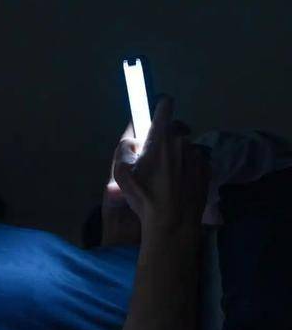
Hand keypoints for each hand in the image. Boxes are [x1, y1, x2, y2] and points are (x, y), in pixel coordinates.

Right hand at [111, 97, 209, 230]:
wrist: (173, 224)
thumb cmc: (145, 197)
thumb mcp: (121, 173)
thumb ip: (124, 148)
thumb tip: (134, 141)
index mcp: (163, 137)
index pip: (165, 105)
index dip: (159, 106)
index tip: (154, 114)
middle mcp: (184, 141)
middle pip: (176, 128)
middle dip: (166, 137)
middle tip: (156, 158)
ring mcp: (199, 156)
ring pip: (186, 146)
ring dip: (177, 154)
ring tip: (168, 177)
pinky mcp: (207, 170)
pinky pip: (196, 161)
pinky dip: (188, 167)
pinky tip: (179, 185)